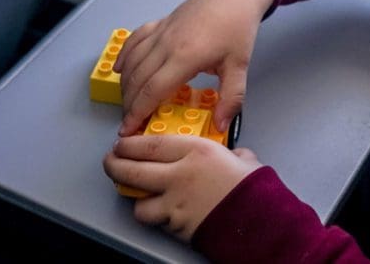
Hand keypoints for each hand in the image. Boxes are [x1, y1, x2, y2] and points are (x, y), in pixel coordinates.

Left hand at [103, 136, 262, 242]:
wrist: (259, 220)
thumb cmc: (253, 187)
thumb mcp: (241, 158)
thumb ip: (229, 153)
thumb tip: (232, 155)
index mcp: (196, 151)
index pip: (150, 144)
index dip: (130, 143)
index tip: (122, 142)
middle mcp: (180, 175)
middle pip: (134, 170)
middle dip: (115, 165)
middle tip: (110, 162)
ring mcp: (175, 203)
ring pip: (138, 202)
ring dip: (134, 197)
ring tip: (136, 192)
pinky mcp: (176, 226)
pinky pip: (156, 220)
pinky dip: (155, 216)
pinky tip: (159, 211)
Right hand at [114, 0, 275, 134]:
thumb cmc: (238, 27)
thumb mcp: (240, 66)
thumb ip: (231, 98)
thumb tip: (220, 126)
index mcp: (185, 57)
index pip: (152, 91)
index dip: (137, 113)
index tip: (127, 130)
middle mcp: (167, 44)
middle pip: (137, 79)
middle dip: (129, 104)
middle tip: (129, 122)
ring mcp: (161, 31)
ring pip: (133, 61)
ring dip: (125, 84)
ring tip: (127, 103)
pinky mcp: (161, 22)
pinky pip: (134, 40)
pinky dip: (124, 56)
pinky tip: (120, 69)